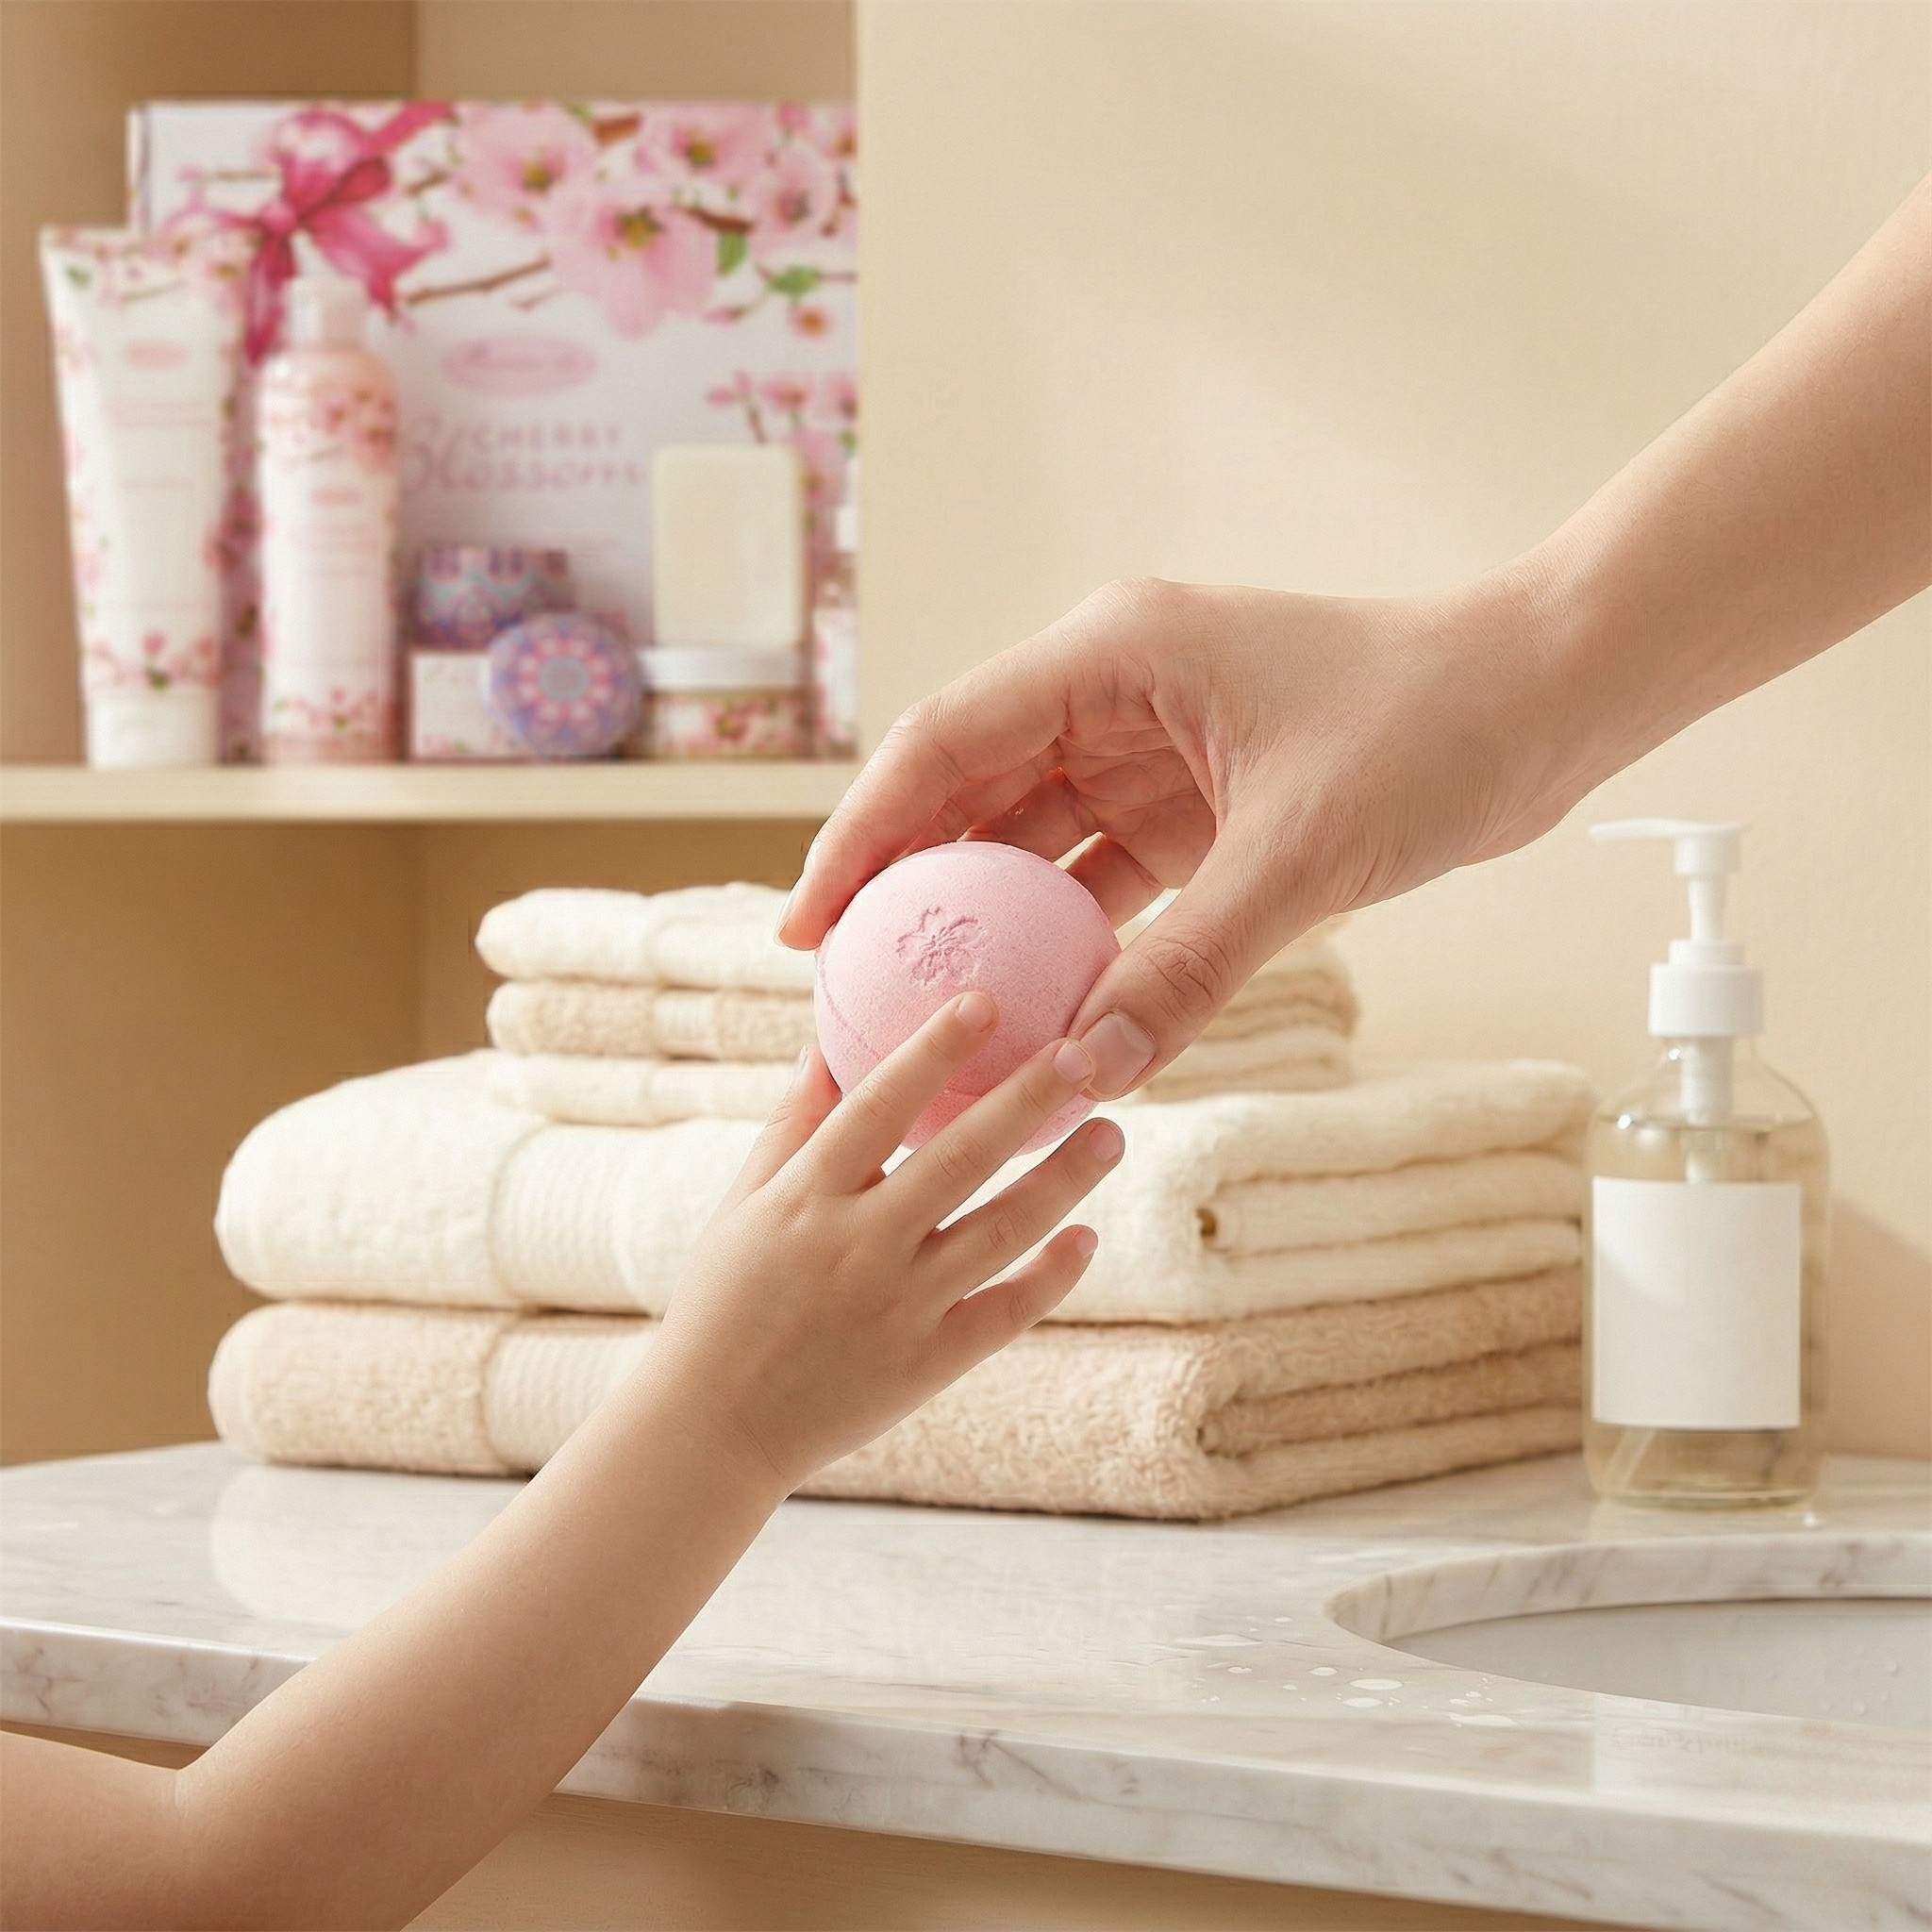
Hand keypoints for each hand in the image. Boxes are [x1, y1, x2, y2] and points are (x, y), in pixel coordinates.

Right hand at [650, 994, 1123, 1490]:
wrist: (712, 1426)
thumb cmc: (723, 1301)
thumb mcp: (743, 1203)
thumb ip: (793, 1124)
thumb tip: (827, 1042)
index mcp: (805, 1197)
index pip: (877, 1106)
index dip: (931, 1050)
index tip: (983, 999)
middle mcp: (857, 1246)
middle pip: (958, 1158)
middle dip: (1026, 1101)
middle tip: (1083, 1053)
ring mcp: (897, 1307)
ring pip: (1000, 1230)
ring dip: (1062, 1179)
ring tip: (1110, 1135)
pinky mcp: (926, 1364)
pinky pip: (1005, 1312)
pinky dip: (1051, 1276)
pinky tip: (1086, 1237)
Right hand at [781, 571, 1564, 1094]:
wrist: (1545, 700)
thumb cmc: (1432, 727)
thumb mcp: (1301, 853)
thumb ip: (1190, 965)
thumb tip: (1086, 1071)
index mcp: (1108, 655)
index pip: (942, 745)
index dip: (860, 837)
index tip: (807, 929)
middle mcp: (1110, 694)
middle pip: (967, 795)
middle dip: (904, 890)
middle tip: (844, 992)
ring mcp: (1150, 749)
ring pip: (1029, 843)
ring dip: (984, 926)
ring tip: (922, 1016)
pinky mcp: (1195, 806)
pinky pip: (1102, 878)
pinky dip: (1071, 942)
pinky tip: (1037, 1012)